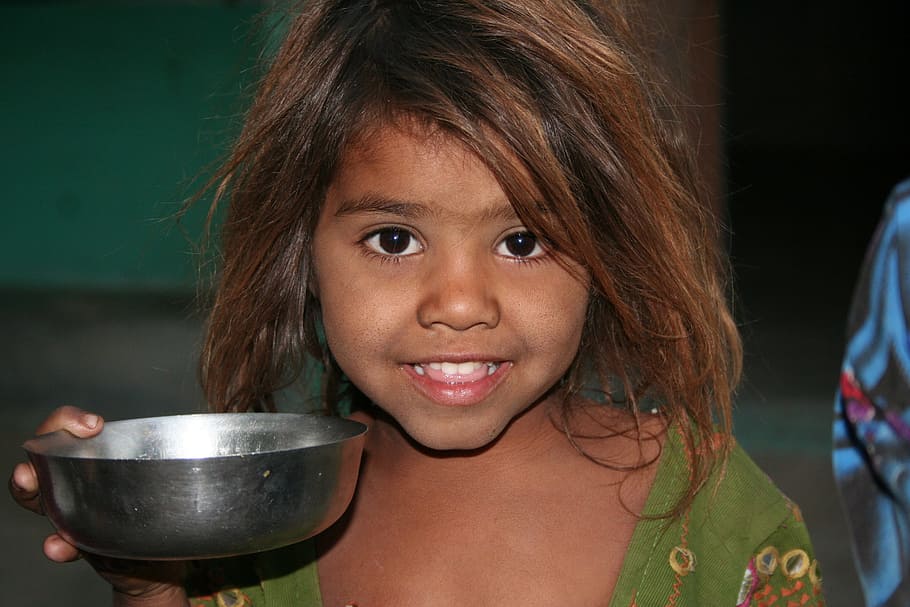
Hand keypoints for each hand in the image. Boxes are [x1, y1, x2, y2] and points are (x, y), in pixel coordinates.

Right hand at [9, 406, 189, 604]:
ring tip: (31, 481)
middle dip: (39, 449)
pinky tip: (60, 547)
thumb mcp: (173, 475)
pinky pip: (60, 543)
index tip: (93, 423)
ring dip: (30, 487)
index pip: (68, 428)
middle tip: (47, 453)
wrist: (162, 566)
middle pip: (44, 456)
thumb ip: (184, 454)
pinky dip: (59, 545)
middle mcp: (78, 481)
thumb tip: (230, 424)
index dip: (68, 420)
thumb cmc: (167, 510)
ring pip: (40, 494)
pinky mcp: (78, 543)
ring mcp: (74, 511)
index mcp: (99, 458)